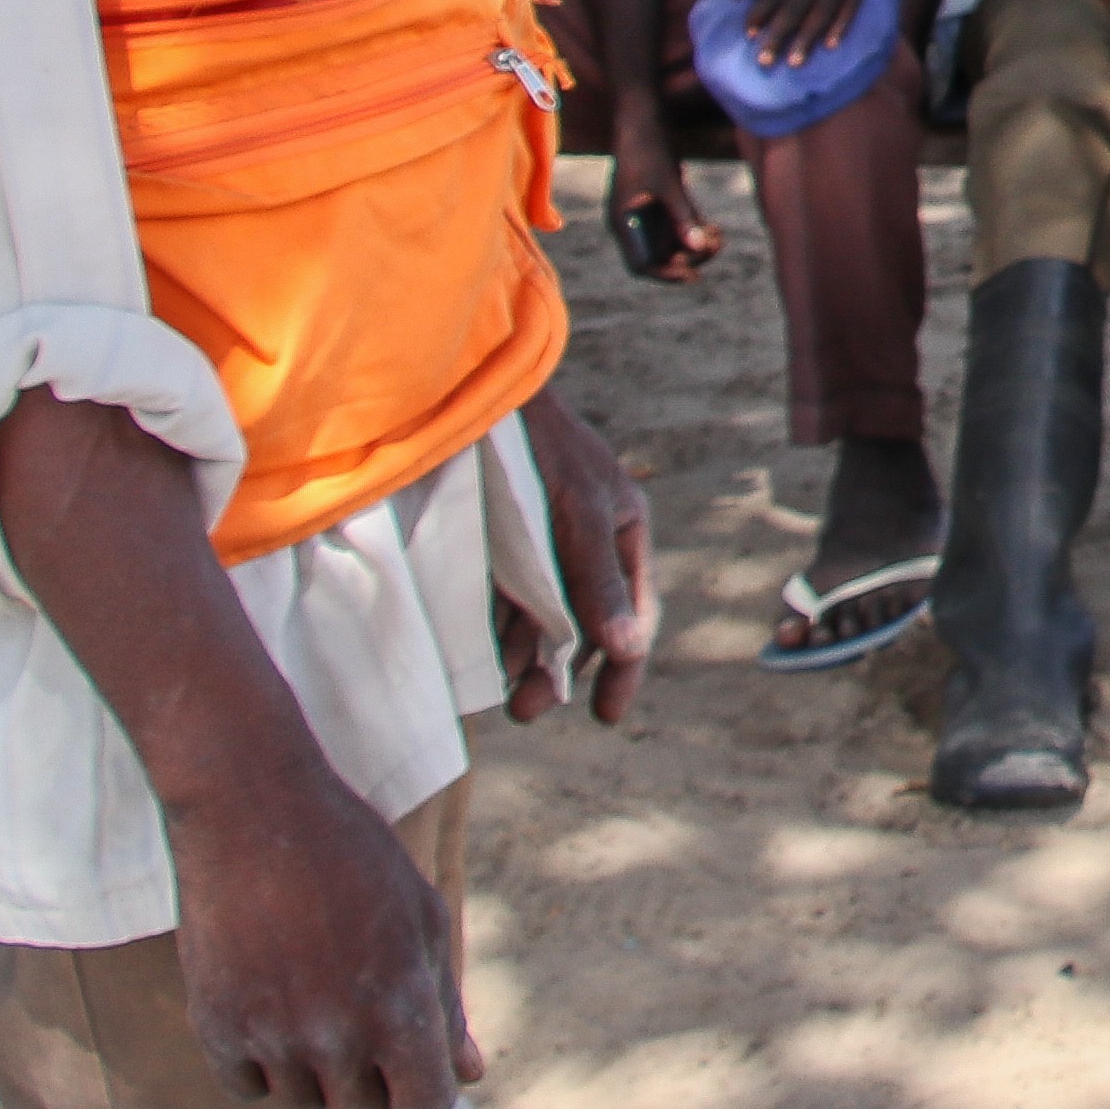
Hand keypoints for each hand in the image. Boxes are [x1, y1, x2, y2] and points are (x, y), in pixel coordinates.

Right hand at [159, 752, 476, 1108]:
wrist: (253, 811)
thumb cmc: (354, 859)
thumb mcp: (421, 920)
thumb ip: (445, 1006)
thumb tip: (470, 1076)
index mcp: (400, 1010)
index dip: (425, 1088)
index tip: (412, 1059)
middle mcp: (336, 1036)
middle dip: (370, 1081)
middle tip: (358, 1017)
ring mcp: (271, 1036)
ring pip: (302, 1103)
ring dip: (313, 1070)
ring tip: (312, 995)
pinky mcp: (215, 1026)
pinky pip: (248, 1087)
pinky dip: (261, 1062)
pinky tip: (269, 1004)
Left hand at [507, 396, 654, 728]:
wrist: (477, 393)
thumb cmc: (541, 447)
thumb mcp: (578, 514)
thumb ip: (598, 581)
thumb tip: (628, 650)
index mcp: (622, 531)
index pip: (632, 612)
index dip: (622, 667)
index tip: (605, 715)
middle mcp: (585, 543)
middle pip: (583, 623)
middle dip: (560, 672)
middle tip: (527, 710)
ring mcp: (542, 543)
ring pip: (540, 616)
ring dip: (526, 658)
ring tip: (503, 694)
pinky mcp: (500, 542)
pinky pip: (506, 598)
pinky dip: (499, 631)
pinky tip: (484, 657)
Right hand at [607, 128, 714, 282]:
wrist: (642, 118)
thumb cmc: (648, 148)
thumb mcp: (668, 183)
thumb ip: (681, 215)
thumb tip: (697, 247)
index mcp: (623, 223)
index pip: (640, 265)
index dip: (665, 274)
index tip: (693, 275)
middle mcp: (632, 224)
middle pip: (661, 257)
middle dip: (689, 256)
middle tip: (716, 245)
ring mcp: (645, 215)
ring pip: (672, 244)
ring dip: (695, 244)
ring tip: (718, 234)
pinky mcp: (658, 204)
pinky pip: (677, 228)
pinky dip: (694, 230)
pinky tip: (714, 226)